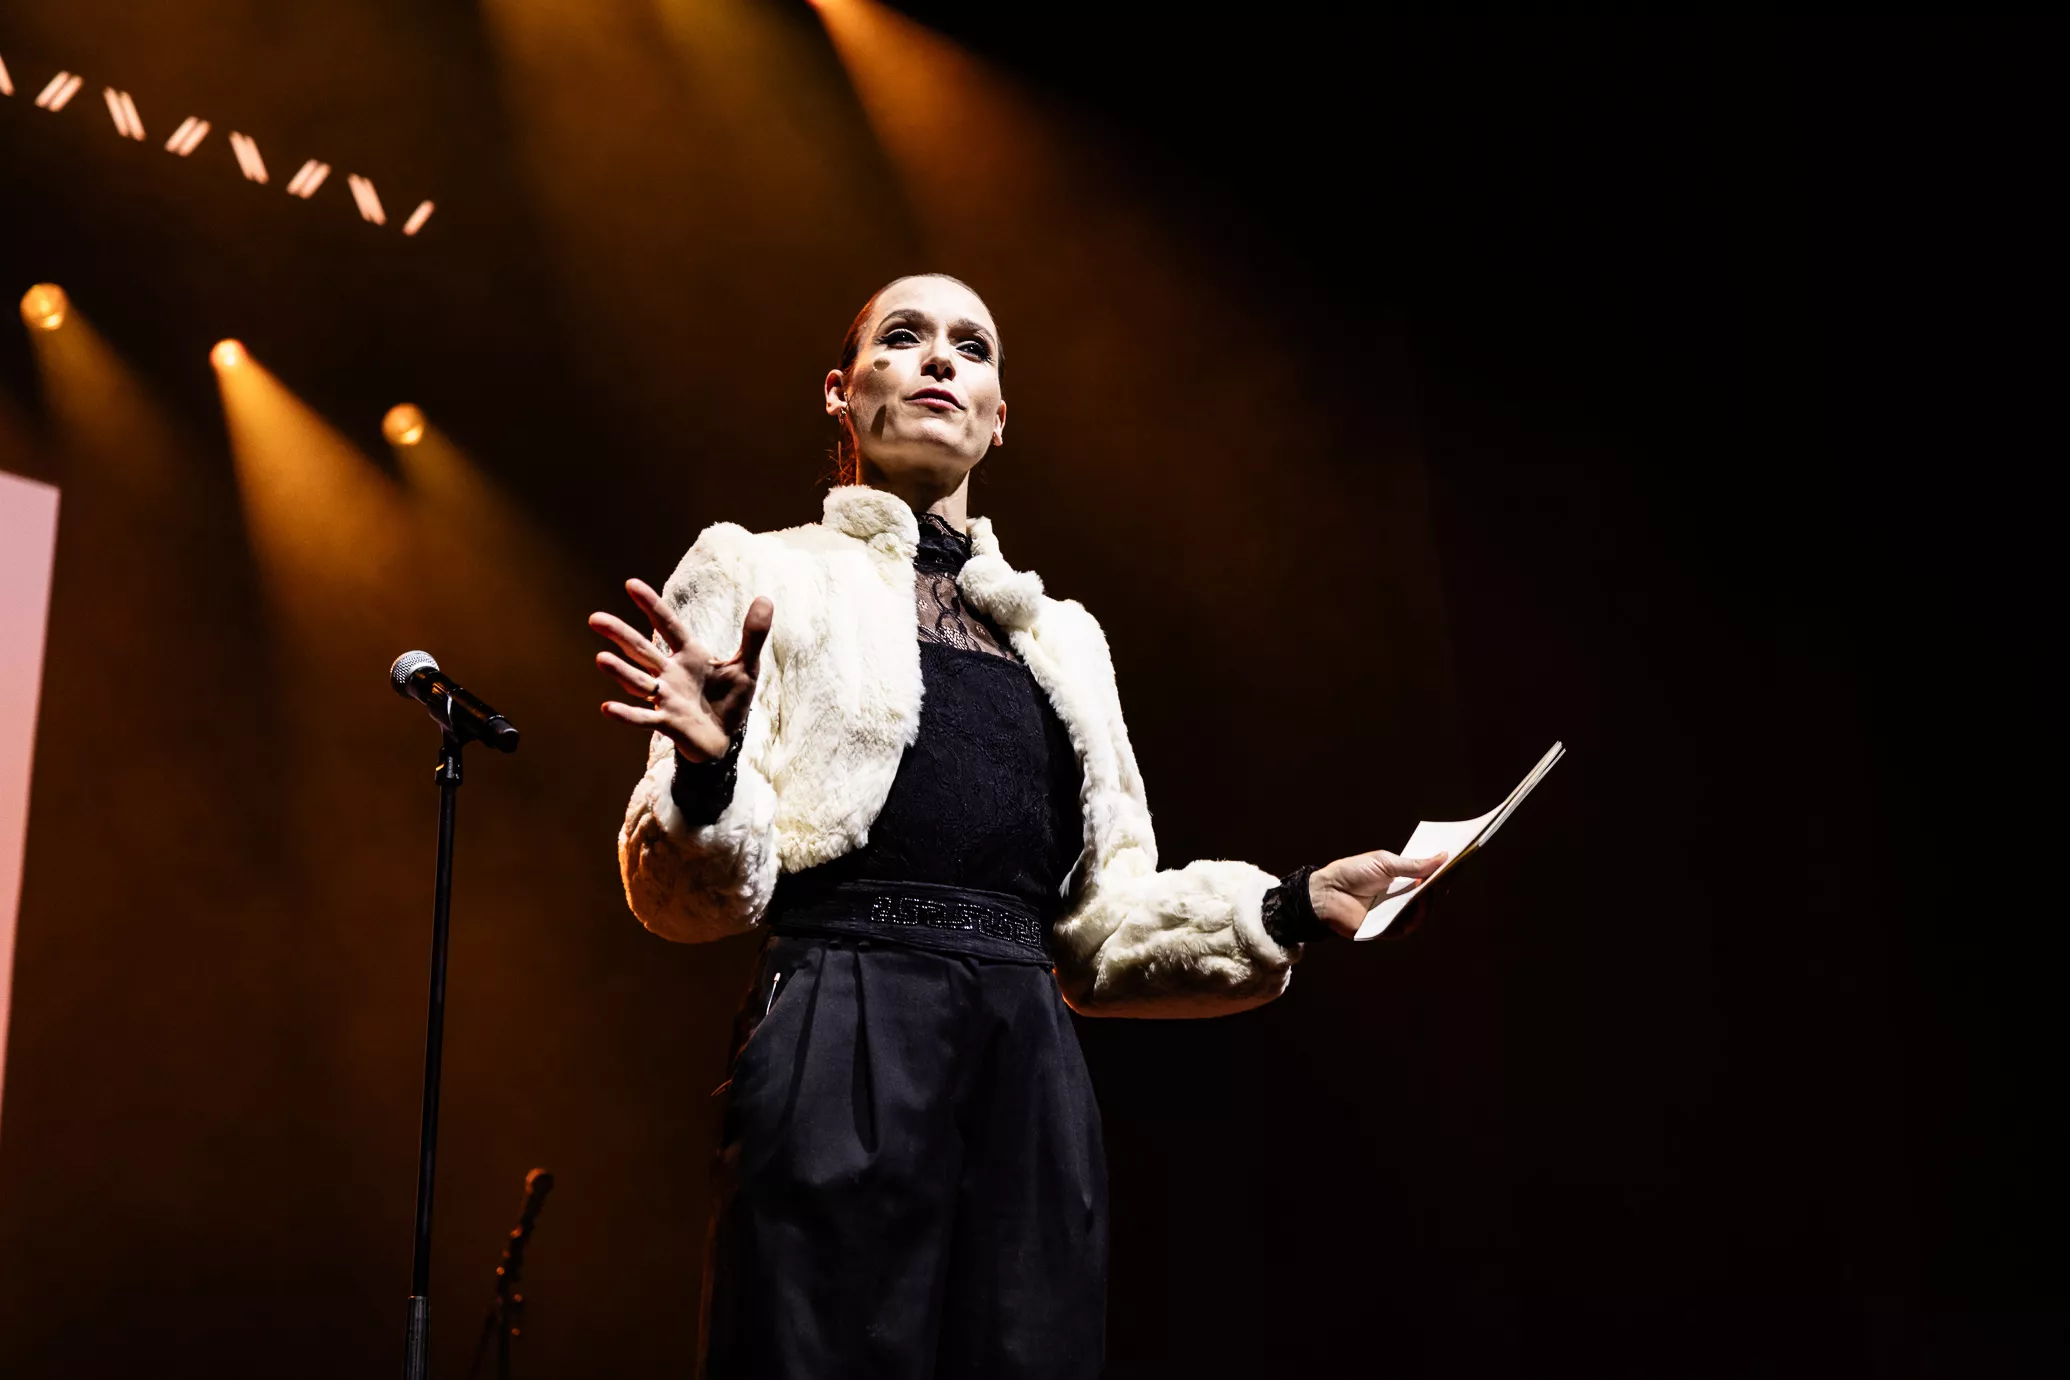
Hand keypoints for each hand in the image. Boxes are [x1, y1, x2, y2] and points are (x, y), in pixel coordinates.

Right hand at [588, 579, 772, 761]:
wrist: (726, 739)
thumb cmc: (730, 701)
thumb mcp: (747, 666)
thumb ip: (753, 635)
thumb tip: (766, 599)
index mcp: (689, 655)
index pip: (667, 624)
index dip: (651, 605)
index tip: (631, 584)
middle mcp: (670, 673)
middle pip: (641, 650)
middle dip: (620, 634)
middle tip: (594, 618)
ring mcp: (666, 698)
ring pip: (639, 682)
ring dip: (621, 672)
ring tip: (600, 659)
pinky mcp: (667, 723)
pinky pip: (644, 719)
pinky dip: (627, 714)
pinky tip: (608, 708)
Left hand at [1308, 850, 1448, 938]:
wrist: (1327, 892)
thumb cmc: (1352, 873)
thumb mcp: (1385, 863)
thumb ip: (1413, 864)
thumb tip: (1443, 857)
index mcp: (1399, 880)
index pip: (1425, 877)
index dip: (1439, 870)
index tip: (1454, 859)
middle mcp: (1399, 898)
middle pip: (1426, 894)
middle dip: (1439, 883)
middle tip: (1451, 871)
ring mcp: (1394, 914)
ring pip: (1421, 911)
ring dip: (1430, 899)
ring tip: (1437, 885)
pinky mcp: (1387, 929)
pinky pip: (1407, 926)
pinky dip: (1416, 916)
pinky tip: (1421, 903)